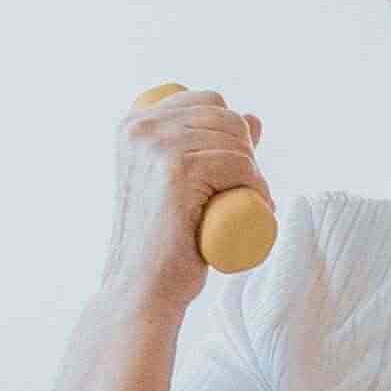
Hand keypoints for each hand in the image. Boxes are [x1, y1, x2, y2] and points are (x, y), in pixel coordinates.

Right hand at [110, 86, 265, 303]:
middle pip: (225, 117)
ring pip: (235, 141)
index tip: (234, 172)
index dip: (232, 132)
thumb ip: (204, 147)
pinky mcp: (175, 170)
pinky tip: (257, 205)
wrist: (142, 289)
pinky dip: (256, 185)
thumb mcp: (180, 182)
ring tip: (251, 205)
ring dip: (254, 172)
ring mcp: (155, 146)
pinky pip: (238, 164)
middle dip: (246, 151)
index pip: (206, 101)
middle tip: (245, 194)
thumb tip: (253, 118)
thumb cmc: (162, 241)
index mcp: (134, 122)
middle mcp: (140, 127)